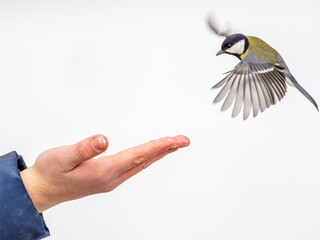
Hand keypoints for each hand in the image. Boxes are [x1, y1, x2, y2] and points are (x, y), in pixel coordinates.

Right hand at [20, 134, 189, 212]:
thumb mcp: (61, 157)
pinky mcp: (107, 178)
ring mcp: (110, 180)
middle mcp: (111, 178)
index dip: (158, 147)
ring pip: (141, 164)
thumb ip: (84, 148)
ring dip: (158, 154)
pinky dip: (145, 158)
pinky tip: (148, 154)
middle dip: (166, 149)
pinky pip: (133, 167)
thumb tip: (104, 139)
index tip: (175, 140)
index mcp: (103, 171)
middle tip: (184, 140)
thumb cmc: (51, 172)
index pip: (138, 156)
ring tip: (172, 145)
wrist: (42, 190)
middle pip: (145, 161)